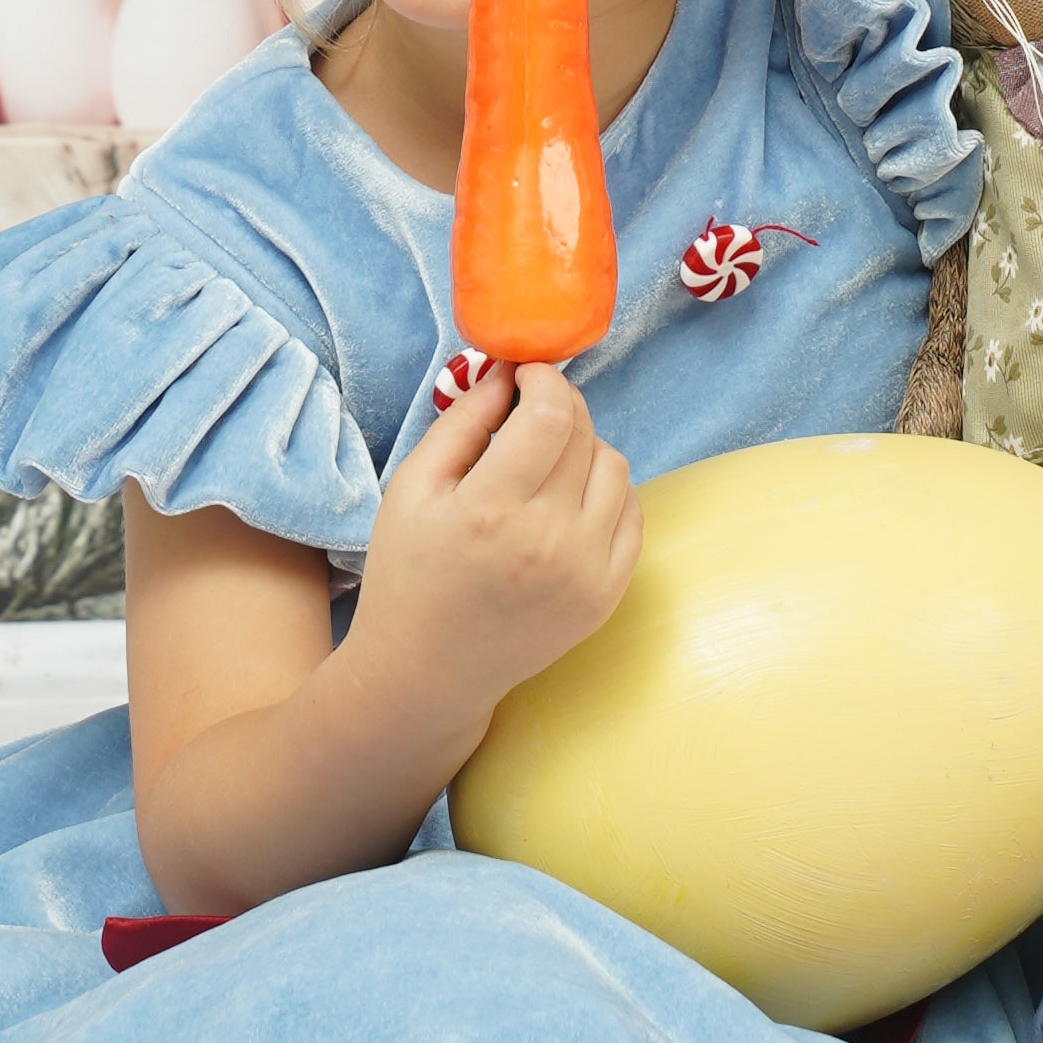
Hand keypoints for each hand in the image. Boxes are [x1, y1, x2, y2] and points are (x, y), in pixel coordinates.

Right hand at [356, 356, 639, 745]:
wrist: (428, 672)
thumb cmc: (409, 572)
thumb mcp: (412, 487)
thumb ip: (463, 420)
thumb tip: (508, 370)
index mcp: (491, 510)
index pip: (551, 413)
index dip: (544, 379)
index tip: (525, 375)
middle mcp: (549, 542)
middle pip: (584, 434)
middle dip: (560, 406)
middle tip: (531, 410)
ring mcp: (586, 574)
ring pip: (615, 468)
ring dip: (586, 447)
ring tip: (546, 461)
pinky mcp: (606, 597)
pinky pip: (632, 515)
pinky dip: (607, 492)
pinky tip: (570, 498)